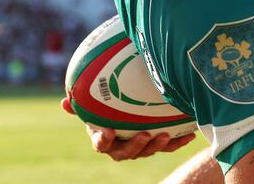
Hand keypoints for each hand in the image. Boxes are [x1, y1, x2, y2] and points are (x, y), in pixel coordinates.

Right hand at [61, 97, 196, 160]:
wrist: (128, 110)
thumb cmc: (105, 105)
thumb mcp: (93, 102)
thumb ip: (80, 103)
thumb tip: (63, 102)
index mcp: (103, 137)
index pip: (101, 143)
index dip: (103, 140)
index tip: (107, 132)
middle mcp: (120, 146)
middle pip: (125, 152)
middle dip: (135, 146)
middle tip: (143, 135)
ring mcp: (139, 146)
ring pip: (147, 151)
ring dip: (157, 145)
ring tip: (166, 135)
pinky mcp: (156, 143)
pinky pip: (167, 146)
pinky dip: (177, 142)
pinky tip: (189, 135)